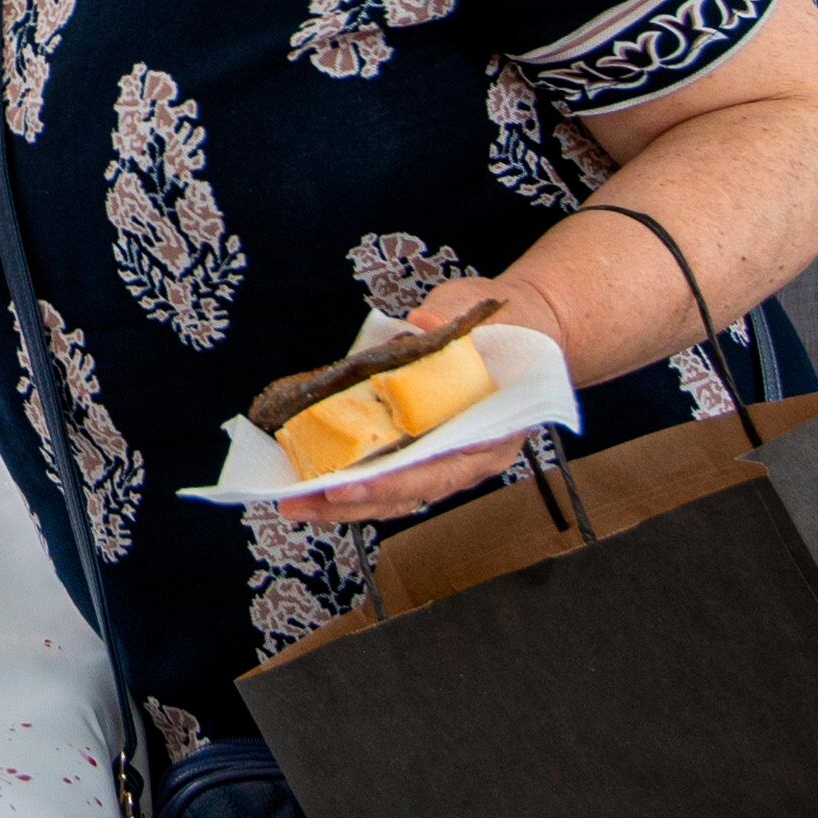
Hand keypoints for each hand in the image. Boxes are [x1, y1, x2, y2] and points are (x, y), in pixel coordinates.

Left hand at [282, 278, 565, 525]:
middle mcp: (471, 458)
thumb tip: (422, 323)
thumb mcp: (482, 314)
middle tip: (301, 503)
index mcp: (494, 433)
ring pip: (395, 496)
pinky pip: (388, 478)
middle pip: (409, 494)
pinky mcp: (425, 453)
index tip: (346, 485)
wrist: (524, 332)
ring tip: (294, 503)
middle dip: (352, 502)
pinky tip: (310, 483)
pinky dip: (351, 483)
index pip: (438, 469)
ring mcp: (448, 461)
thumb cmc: (507, 327)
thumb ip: (453, 320)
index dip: (392, 481)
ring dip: (343, 503)